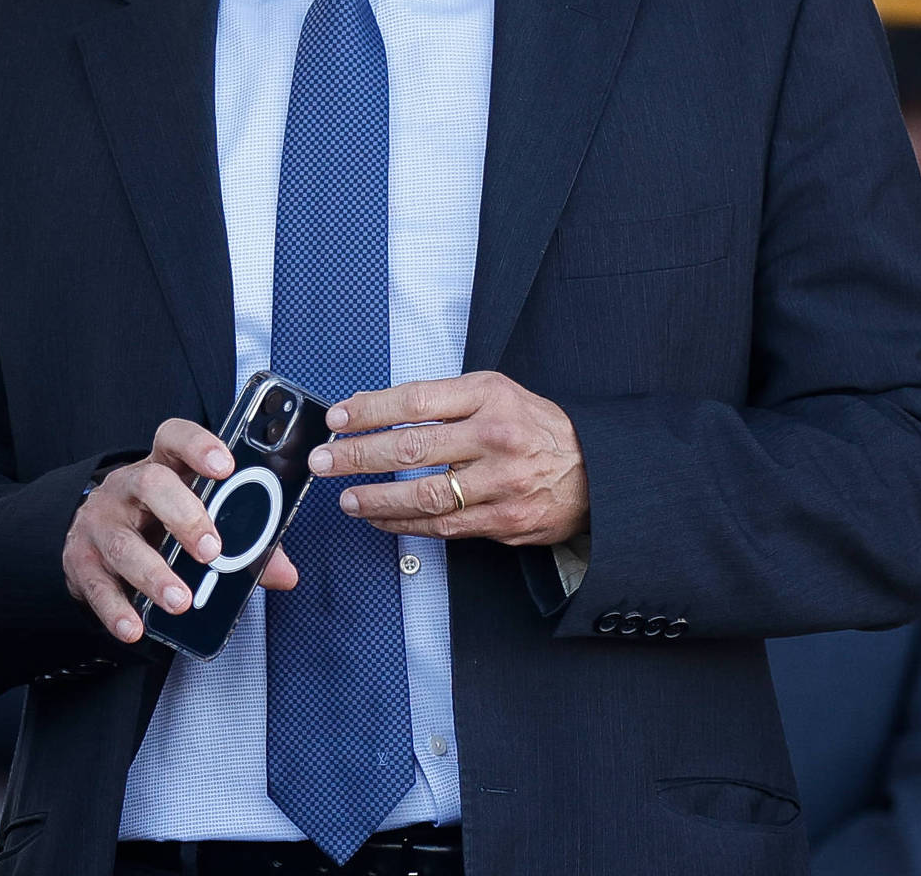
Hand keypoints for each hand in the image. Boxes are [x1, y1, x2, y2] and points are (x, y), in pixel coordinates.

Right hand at [63, 418, 299, 643]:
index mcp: (162, 467)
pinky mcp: (81, 561)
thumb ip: (244, 540)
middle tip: (211, 550)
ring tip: (181, 601)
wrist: (87, 537)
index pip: (174, 438)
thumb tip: (284, 573)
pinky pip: (97, 585)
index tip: (226, 466)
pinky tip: (135, 627)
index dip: (198, 447)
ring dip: (154, 573)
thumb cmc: (156, 524)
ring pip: (124, 543)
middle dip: (184, 516)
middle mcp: (127, 488)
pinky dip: (117, 609)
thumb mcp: (195, 518)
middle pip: (149, 484)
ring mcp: (100, 523)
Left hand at [310, 372, 587, 545]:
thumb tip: (370, 409)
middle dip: (357, 455)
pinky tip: (380, 517)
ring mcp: (501, 482)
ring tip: (346, 497)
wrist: (596, 472)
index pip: (415, 401)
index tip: (337, 419)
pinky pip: (443, 526)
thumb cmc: (534, 428)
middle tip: (325, 461)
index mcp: (489, 396)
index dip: (369, 410)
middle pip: (411, 448)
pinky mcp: (505, 520)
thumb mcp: (494, 393)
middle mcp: (495, 437)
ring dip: (375, 498)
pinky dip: (404, 524)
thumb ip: (439, 401)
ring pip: (423, 495)